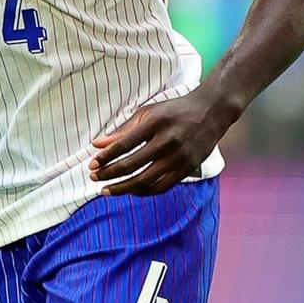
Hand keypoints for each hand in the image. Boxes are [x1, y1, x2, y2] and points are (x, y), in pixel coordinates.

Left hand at [88, 92, 238, 195]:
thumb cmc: (175, 110)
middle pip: (132, 164)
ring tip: (106, 190)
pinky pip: (162, 186)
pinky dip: (144, 192)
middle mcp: (168, 141)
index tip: (92, 164)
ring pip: (146, 180)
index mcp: (155, 123)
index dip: (106, 157)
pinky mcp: (188, 168)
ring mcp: (179, 157)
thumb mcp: (148, 112)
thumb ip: (122, 130)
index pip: (124, 144)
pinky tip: (131, 192)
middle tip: (94, 178)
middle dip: (109, 174)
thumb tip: (97, 144)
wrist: (211, 112)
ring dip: (123, 188)